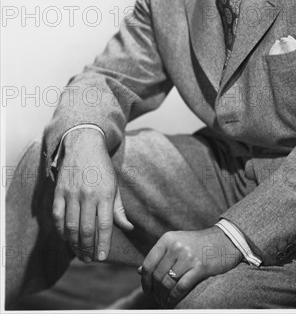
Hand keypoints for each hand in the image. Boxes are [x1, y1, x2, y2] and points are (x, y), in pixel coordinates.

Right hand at [51, 128, 133, 262]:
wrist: (84, 145)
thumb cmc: (102, 168)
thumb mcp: (115, 185)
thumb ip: (119, 208)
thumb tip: (128, 228)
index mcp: (106, 193)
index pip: (104, 225)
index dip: (103, 244)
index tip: (102, 257)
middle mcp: (88, 194)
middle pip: (87, 230)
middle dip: (88, 248)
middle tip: (90, 260)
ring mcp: (72, 193)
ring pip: (71, 226)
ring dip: (75, 244)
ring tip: (79, 254)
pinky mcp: (59, 191)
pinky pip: (58, 217)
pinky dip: (61, 231)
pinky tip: (66, 239)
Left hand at [138, 226, 241, 307]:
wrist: (223, 240)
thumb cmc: (197, 243)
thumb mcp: (176, 243)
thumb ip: (159, 255)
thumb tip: (140, 271)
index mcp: (168, 239)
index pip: (148, 263)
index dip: (144, 281)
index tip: (147, 289)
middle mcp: (176, 246)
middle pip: (157, 275)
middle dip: (155, 291)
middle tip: (157, 298)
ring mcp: (188, 256)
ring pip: (168, 283)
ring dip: (164, 296)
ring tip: (164, 301)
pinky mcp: (199, 267)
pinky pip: (181, 287)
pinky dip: (174, 297)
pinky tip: (172, 300)